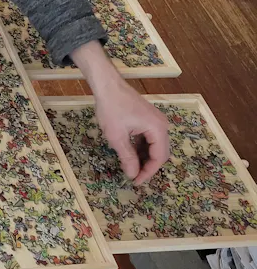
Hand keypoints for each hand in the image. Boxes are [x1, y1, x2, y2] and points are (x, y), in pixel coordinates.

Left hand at [71, 40, 169, 183]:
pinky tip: (130, 155)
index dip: (148, 172)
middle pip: (160, 152)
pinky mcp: (148, 119)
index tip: (136, 182)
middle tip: (134, 177)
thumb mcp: (117, 137)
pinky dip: (141, 148)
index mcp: (158, 129)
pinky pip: (149, 138)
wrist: (108, 86)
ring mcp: (156, 121)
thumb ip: (127, 157)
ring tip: (130, 168)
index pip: (159, 157)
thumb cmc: (111, 109)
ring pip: (154, 146)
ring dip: (144, 158)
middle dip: (147, 166)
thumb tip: (132, 174)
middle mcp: (162, 125)